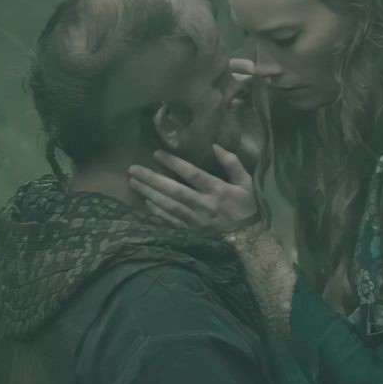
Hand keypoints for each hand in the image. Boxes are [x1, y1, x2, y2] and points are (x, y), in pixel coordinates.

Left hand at [128, 145, 259, 232]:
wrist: (250, 238)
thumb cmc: (248, 206)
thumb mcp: (247, 182)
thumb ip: (232, 163)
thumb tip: (215, 146)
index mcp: (218, 190)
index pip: (192, 174)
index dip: (174, 164)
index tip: (156, 154)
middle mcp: (204, 205)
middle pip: (174, 190)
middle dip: (152, 179)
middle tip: (133, 169)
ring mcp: (196, 220)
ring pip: (169, 206)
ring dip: (149, 194)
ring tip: (133, 183)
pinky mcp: (192, 231)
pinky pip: (171, 222)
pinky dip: (157, 213)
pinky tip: (146, 203)